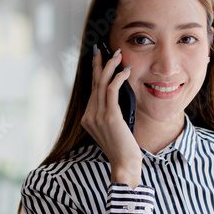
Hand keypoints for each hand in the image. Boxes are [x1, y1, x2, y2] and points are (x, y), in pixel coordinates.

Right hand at [81, 45, 141, 180]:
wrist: (124, 164)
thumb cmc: (123, 148)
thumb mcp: (113, 129)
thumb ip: (110, 114)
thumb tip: (117, 95)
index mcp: (87, 118)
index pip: (92, 90)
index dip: (96, 73)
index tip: (100, 59)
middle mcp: (89, 116)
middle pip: (94, 83)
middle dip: (99, 64)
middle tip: (103, 49)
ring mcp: (97, 116)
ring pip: (102, 84)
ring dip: (110, 66)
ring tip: (118, 54)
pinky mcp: (109, 116)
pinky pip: (112, 90)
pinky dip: (119, 78)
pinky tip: (126, 71)